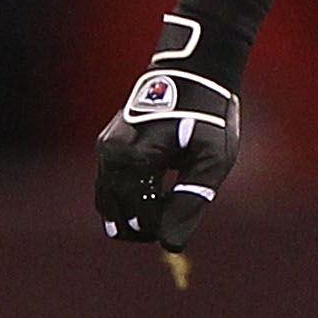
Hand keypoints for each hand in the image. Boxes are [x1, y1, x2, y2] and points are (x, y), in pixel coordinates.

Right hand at [94, 21, 242, 249]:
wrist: (194, 73)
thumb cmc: (209, 115)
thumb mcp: (212, 160)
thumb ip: (191, 201)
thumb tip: (170, 244)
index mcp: (132, 159)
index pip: (138, 218)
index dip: (163, 228)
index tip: (187, 217)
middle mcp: (110, 154)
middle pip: (116, 215)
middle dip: (147, 225)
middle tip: (180, 213)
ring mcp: (105, 149)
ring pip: (109, 203)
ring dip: (137, 213)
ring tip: (171, 203)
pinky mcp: (109, 148)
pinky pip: (111, 186)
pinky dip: (132, 198)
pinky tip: (159, 192)